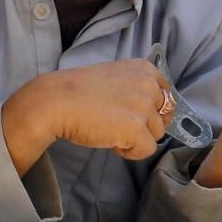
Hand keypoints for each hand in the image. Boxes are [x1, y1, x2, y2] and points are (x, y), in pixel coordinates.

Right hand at [1, 59, 175, 168]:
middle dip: (145, 125)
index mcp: (143, 69)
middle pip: (163, 116)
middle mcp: (148, 84)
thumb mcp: (113, 77)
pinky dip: (131, 152)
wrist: (54, 101)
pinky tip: (112, 143)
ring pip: (156, 134)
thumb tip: (150, 111)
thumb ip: (135, 88)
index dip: (152, 110)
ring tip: (111, 131)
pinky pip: (147, 149)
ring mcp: (144, 106)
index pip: (167, 95)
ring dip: (136, 138)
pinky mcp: (136, 129)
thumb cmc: (77, 91)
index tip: (133, 115)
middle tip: (119, 124)